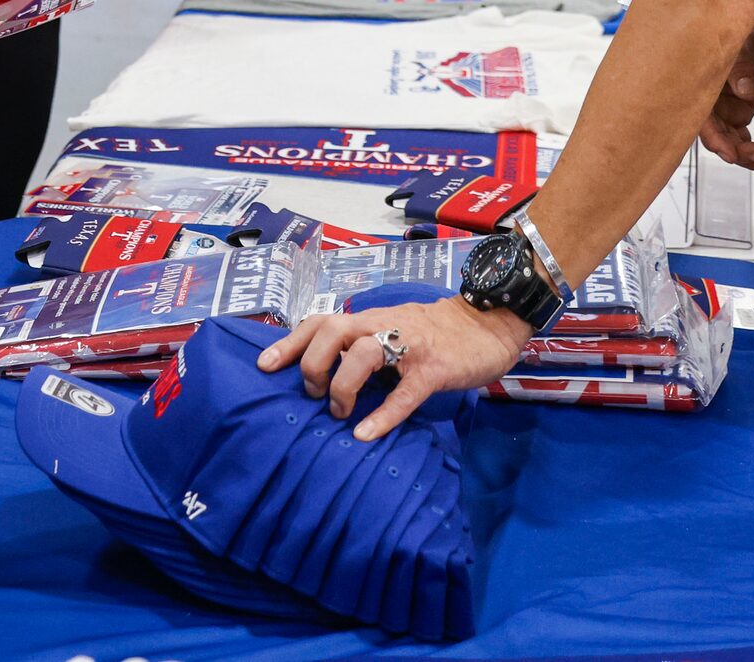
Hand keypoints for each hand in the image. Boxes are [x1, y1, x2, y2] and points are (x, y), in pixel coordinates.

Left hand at [259, 299, 529, 441]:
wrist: (488, 322)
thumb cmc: (436, 333)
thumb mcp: (394, 330)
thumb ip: (365, 344)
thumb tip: (328, 373)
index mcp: (370, 318)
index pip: (321, 321)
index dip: (290, 341)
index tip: (264, 366)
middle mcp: (384, 325)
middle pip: (333, 330)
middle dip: (312, 363)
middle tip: (313, 393)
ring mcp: (410, 345)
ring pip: (363, 353)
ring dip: (343, 385)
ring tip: (339, 412)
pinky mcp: (435, 369)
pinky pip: (405, 393)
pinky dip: (383, 415)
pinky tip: (366, 435)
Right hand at [700, 33, 753, 169]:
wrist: (749, 18)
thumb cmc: (729, 22)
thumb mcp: (736, 40)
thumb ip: (738, 66)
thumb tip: (747, 92)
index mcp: (696, 84)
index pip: (701, 119)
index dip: (714, 138)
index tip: (730, 153)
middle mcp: (707, 100)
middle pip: (717, 136)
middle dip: (737, 151)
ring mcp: (724, 106)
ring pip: (731, 141)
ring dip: (749, 154)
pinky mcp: (741, 107)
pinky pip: (743, 136)